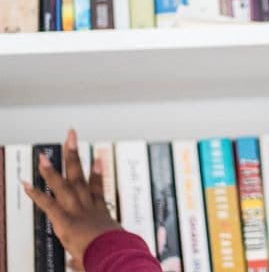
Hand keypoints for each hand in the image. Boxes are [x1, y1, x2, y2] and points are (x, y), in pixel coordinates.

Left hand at [23, 129, 121, 268]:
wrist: (115, 255)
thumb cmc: (114, 255)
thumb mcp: (100, 254)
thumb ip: (83, 259)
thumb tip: (74, 266)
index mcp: (101, 215)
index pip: (96, 189)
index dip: (96, 172)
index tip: (97, 158)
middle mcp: (89, 209)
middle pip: (81, 177)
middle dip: (75, 156)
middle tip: (71, 136)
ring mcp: (78, 213)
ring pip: (64, 187)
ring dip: (52, 170)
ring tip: (42, 155)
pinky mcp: (66, 222)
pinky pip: (49, 205)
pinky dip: (37, 195)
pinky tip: (25, 184)